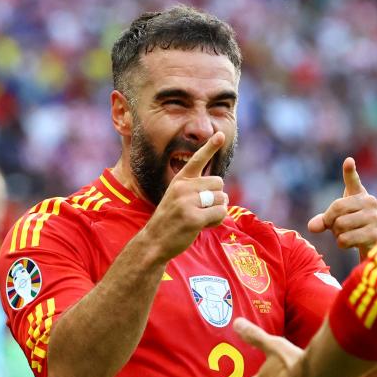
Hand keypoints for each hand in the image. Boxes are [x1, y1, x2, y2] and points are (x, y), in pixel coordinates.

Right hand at [142, 132, 229, 262]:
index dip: (210, 147)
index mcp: (179, 181)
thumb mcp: (178, 198)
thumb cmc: (171, 221)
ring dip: (217, 210)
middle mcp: (183, 188)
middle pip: (218, 183)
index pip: (197, 160)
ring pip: (221, 199)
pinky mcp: (193, 218)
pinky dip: (217, 221)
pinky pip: (220, 213)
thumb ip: (195, 189)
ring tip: (201, 219)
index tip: (221, 134)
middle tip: (202, 209)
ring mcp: (187, 202)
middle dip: (216, 197)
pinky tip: (204, 226)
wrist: (154, 242)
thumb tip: (220, 187)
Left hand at [308, 158, 376, 259]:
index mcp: (360, 195)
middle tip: (337, 228)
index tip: (348, 161)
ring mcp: (374, 218)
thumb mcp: (339, 219)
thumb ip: (324, 220)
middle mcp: (369, 202)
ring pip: (340, 225)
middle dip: (331, 222)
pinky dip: (343, 244)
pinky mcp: (374, 234)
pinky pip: (345, 239)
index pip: (353, 181)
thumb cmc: (356, 227)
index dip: (349, 171)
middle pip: (336, 208)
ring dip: (338, 235)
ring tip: (348, 235)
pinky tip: (353, 244)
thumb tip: (312, 227)